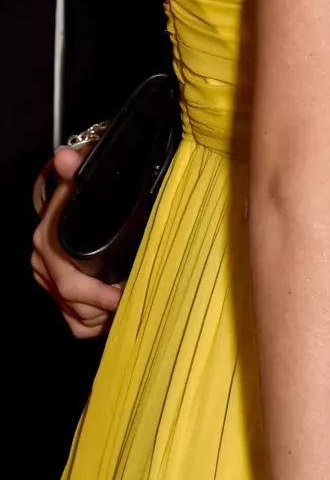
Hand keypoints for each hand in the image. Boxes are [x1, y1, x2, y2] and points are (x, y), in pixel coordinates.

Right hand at [31, 145, 121, 340]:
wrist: (80, 200)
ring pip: (77, 318)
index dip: (100, 296)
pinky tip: (114, 311)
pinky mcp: (56, 294)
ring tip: (130, 302)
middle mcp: (43, 264)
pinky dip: (96, 322)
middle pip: (75, 305)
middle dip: (107, 307)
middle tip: (135, 299)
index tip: (124, 295)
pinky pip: (75, 323)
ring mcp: (48, 281)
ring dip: (105, 315)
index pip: (71, 284)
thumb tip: (65, 156)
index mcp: (48, 241)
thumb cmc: (89, 194)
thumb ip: (77, 171)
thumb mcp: (88, 183)